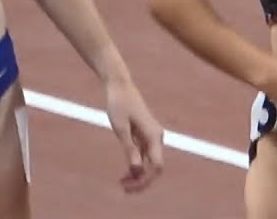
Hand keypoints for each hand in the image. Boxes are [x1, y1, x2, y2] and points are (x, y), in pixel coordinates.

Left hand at [105, 76, 164, 192]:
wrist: (120, 87)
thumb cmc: (119, 105)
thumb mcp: (121, 128)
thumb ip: (129, 149)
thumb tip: (136, 170)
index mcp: (153, 136)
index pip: (156, 166)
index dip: (145, 180)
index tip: (128, 185)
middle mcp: (157, 138)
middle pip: (155, 168)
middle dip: (142, 181)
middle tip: (123, 188)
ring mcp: (152, 138)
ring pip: (150, 164)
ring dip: (139, 176)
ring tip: (122, 183)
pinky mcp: (145, 137)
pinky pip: (145, 157)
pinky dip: (136, 167)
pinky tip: (125, 174)